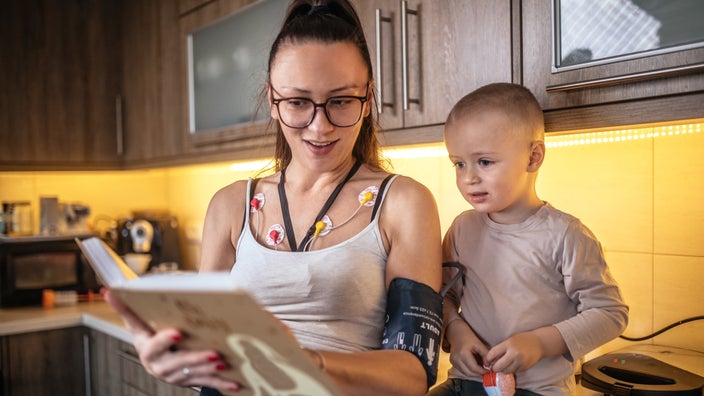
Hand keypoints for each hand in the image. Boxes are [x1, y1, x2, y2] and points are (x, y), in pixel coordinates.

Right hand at [102, 289, 240, 391]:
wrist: (155, 357)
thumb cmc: (148, 334)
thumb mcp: (137, 322)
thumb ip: (126, 308)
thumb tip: (108, 290)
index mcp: (146, 349)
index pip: (154, 346)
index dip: (165, 341)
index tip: (178, 333)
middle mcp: (159, 366)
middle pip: (178, 364)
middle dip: (196, 359)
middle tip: (214, 353)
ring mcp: (175, 376)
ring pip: (194, 374)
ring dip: (210, 371)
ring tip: (225, 362)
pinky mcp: (188, 380)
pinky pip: (206, 384)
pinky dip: (222, 385)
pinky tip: (236, 384)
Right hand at [445, 319, 488, 375]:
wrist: (457, 332)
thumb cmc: (468, 337)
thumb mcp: (479, 344)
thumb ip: (485, 354)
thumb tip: (490, 365)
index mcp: (463, 354)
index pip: (474, 368)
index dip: (483, 371)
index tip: (489, 370)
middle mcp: (456, 359)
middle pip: (469, 373)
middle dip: (479, 373)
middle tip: (486, 370)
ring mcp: (453, 361)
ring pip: (465, 373)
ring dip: (474, 373)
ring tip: (480, 367)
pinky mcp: (452, 362)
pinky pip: (462, 370)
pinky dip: (469, 370)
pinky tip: (474, 365)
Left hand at [483, 331, 542, 372]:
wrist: (539, 343)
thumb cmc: (522, 340)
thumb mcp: (509, 340)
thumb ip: (500, 349)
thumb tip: (490, 360)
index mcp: (508, 344)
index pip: (492, 354)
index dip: (488, 359)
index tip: (487, 360)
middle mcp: (514, 353)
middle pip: (498, 366)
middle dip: (494, 368)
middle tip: (494, 366)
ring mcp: (520, 362)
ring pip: (506, 371)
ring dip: (503, 370)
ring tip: (504, 365)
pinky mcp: (525, 367)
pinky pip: (514, 372)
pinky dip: (511, 369)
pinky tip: (513, 364)